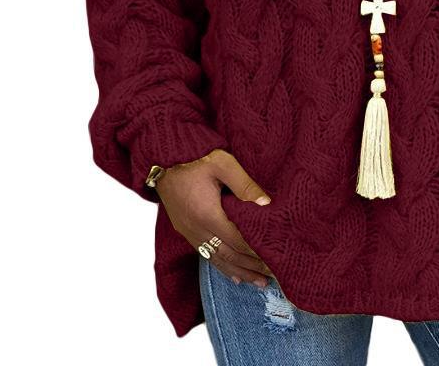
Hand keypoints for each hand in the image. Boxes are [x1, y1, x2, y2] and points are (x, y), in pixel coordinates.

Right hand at [155, 149, 273, 286]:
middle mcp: (197, 229)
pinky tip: (233, 274)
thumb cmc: (195, 157)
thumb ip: (245, 185)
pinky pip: (205, 254)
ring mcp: (189, 231)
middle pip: (229, 256)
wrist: (163, 157)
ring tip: (258, 282)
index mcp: (208, 214)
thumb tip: (266, 204)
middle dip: (252, 268)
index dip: (257, 254)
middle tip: (273, 278)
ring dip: (239, 272)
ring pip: (217, 259)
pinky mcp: (185, 229)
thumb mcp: (223, 164)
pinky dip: (222, 266)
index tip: (275, 262)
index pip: (238, 242)